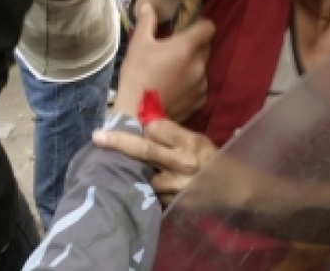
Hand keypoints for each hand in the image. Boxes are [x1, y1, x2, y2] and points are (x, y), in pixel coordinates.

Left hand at [94, 118, 216, 205]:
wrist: (232, 191)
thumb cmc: (211, 160)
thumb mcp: (198, 140)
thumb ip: (172, 134)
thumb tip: (145, 126)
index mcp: (190, 143)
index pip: (156, 130)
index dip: (143, 128)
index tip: (131, 125)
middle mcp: (183, 164)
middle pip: (145, 150)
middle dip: (119, 143)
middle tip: (97, 137)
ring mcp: (177, 187)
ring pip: (143, 175)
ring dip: (127, 170)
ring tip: (111, 166)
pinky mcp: (172, 203)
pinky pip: (149, 193)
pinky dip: (139, 188)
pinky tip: (130, 186)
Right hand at [112, 3, 214, 122]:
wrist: (138, 117)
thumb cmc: (137, 76)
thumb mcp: (138, 45)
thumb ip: (148, 22)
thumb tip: (149, 6)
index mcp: (187, 47)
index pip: (209, 27)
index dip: (200, 24)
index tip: (186, 28)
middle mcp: (200, 64)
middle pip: (205, 47)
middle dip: (193, 45)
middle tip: (173, 49)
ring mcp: (202, 84)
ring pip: (202, 66)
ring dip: (191, 65)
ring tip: (171, 72)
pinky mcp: (200, 100)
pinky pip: (199, 85)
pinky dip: (190, 83)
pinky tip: (173, 88)